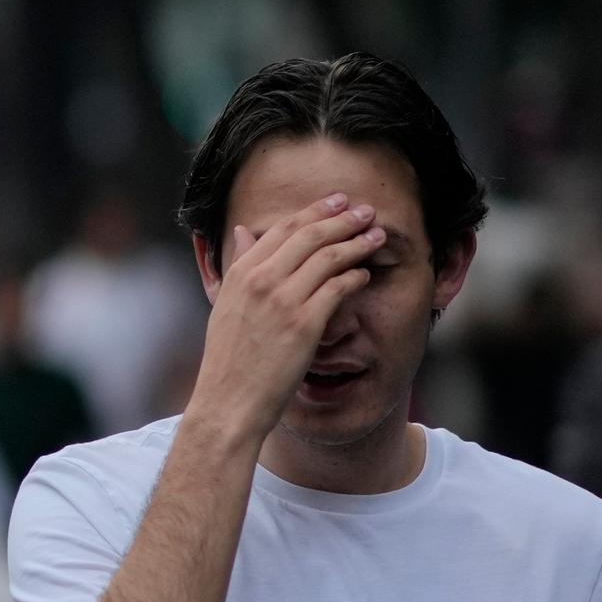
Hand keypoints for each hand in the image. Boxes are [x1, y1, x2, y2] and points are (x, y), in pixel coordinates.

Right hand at [183, 196, 383, 444]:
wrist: (229, 400)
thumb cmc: (228, 358)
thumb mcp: (224, 303)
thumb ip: (238, 265)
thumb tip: (242, 231)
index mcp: (240, 273)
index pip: (283, 228)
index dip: (315, 211)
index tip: (337, 202)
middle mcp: (261, 280)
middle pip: (310, 235)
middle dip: (343, 218)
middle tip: (367, 211)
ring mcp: (283, 301)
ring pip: (328, 257)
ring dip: (357, 242)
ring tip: (376, 236)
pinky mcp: (304, 324)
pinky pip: (338, 288)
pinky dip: (355, 276)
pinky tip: (364, 274)